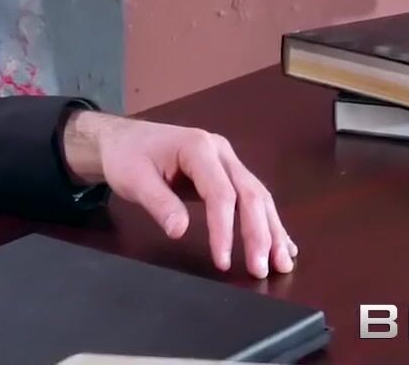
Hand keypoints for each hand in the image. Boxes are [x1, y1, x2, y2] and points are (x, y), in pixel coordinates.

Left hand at [62, 111, 295, 278]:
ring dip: (272, 231)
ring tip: (283, 263)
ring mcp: (227, 162)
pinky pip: (253, 198)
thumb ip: (159, 203)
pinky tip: (284, 244)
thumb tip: (179, 231)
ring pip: (259, 196)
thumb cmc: (127, 157)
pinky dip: (268, 222)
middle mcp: (221, 152)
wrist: (123, 139)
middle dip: (259, 234)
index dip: (224, 229)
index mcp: (198, 148)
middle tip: (261, 270)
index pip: (221, 193)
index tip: (223, 261)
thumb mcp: (134, 179)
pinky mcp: (227, 174)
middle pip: (249, 194)